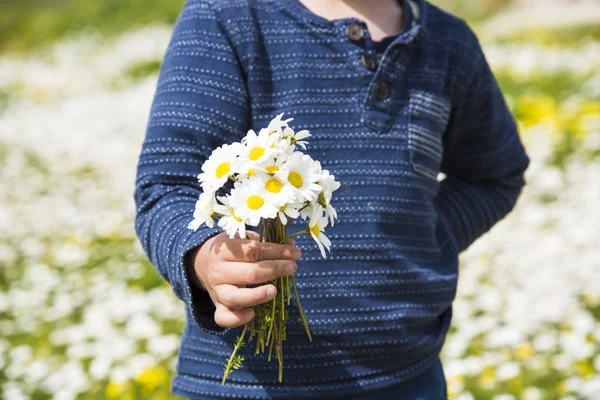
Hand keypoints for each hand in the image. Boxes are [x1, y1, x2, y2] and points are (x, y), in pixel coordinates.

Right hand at [187, 230, 301, 328]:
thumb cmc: (232, 250)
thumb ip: (267, 242)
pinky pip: (224, 317)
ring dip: (257, 295)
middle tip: (292, 267)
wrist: (203, 263)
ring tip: (275, 291)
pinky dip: (237, 319)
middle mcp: (218, 270)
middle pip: (249, 273)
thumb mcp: (244, 239)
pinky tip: (252, 314)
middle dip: (275, 270)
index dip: (277, 252)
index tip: (295, 253)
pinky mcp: (217, 306)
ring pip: (235, 297)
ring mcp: (216, 290)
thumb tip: (291, 246)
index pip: (254, 251)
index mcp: (224, 249)